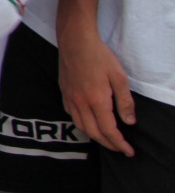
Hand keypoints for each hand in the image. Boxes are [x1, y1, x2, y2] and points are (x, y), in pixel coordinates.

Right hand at [59, 25, 136, 155]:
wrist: (75, 41)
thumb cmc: (99, 56)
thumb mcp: (119, 77)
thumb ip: (125, 101)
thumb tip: (129, 122)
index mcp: (96, 100)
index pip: (109, 130)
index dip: (119, 144)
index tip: (129, 151)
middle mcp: (81, 103)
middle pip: (94, 133)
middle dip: (108, 144)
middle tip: (120, 148)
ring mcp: (70, 98)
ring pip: (80, 126)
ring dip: (94, 137)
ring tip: (106, 139)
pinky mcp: (64, 92)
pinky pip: (71, 115)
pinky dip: (82, 124)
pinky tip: (89, 122)